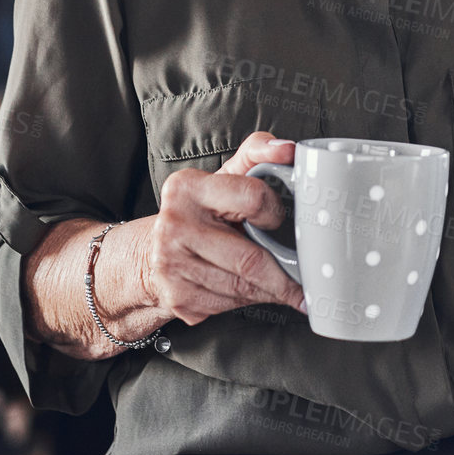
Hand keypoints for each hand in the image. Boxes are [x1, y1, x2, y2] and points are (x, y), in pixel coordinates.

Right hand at [143, 131, 306, 324]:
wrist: (151, 254)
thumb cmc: (200, 212)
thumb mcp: (224, 176)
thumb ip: (257, 154)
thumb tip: (288, 150)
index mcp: (188, 187)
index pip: (253, 198)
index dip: (274, 212)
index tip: (278, 220)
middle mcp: (174, 226)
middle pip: (250, 259)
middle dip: (283, 275)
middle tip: (302, 278)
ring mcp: (172, 265)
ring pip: (243, 287)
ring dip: (270, 292)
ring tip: (283, 287)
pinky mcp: (178, 298)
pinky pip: (229, 305)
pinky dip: (249, 302)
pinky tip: (253, 293)